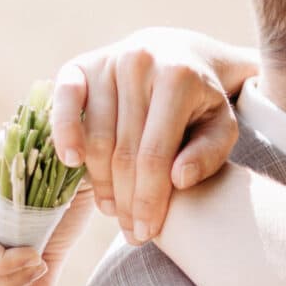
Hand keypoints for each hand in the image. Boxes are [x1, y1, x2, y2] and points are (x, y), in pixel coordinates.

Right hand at [50, 27, 250, 245]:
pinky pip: (65, 103)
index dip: (148, 199)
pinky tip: (71, 161)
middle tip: (132, 232)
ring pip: (95, 138)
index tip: (147, 232)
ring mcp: (107, 61)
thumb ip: (209, 154)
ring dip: (101, 183)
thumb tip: (179, 179)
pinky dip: (64, 133)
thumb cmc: (202, 102)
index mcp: (177, 78)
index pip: (155, 154)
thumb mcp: (222, 127)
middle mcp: (139, 63)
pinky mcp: (80, 65)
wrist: (180, 53)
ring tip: (114, 210)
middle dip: (127, 200)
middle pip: (123, 152)